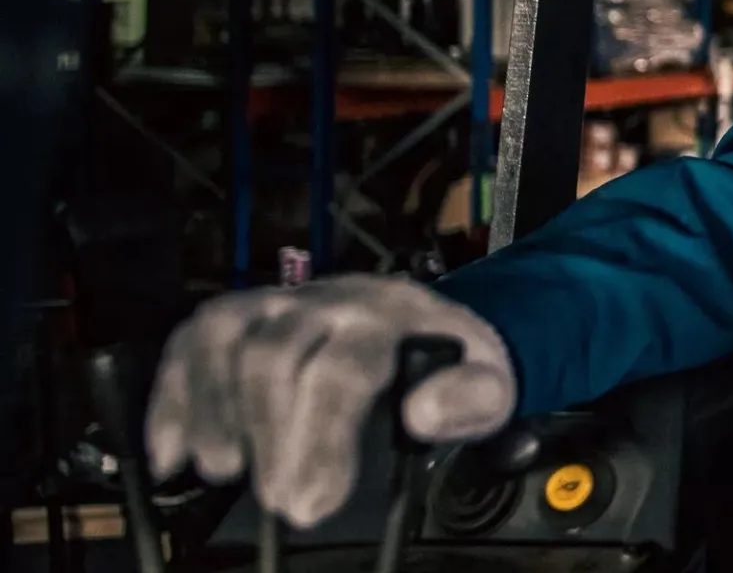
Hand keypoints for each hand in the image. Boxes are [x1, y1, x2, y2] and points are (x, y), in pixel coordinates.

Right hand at [146, 273, 514, 528]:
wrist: (435, 323)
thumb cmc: (454, 363)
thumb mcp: (489, 385)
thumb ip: (469, 401)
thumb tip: (423, 412)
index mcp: (391, 316)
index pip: (342, 370)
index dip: (319, 441)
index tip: (310, 503)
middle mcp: (328, 299)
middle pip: (271, 356)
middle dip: (266, 435)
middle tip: (276, 497)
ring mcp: (280, 301)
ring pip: (221, 339)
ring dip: (209, 411)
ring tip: (223, 470)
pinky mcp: (243, 314)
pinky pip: (192, 341)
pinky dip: (171, 395)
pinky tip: (171, 450)